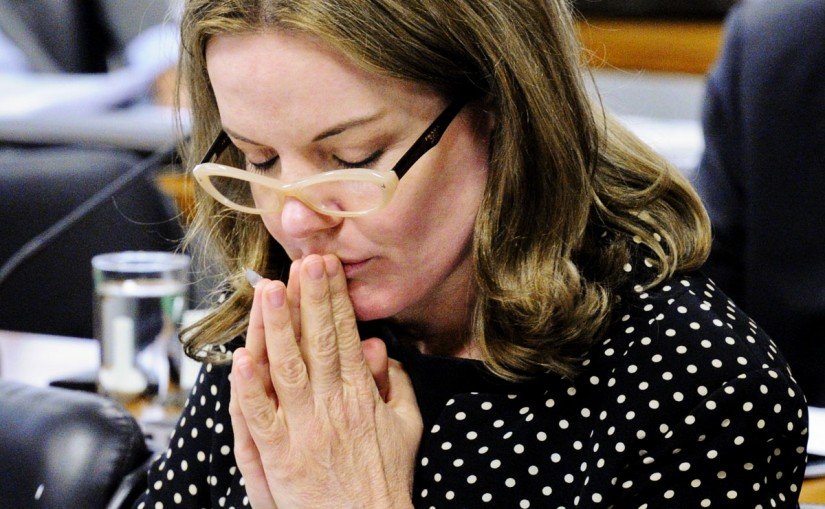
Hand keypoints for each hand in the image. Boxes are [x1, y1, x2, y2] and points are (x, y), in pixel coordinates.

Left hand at [229, 255, 421, 507]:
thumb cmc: (385, 480)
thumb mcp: (407, 427)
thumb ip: (397, 385)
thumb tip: (379, 348)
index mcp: (361, 395)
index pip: (345, 336)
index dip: (333, 299)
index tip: (326, 267)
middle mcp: (331, 405)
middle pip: (318, 343)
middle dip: (310, 299)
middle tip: (304, 261)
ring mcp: (303, 429)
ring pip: (286, 369)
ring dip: (277, 328)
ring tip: (269, 290)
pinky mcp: (278, 456)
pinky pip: (260, 417)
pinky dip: (249, 388)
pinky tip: (242, 358)